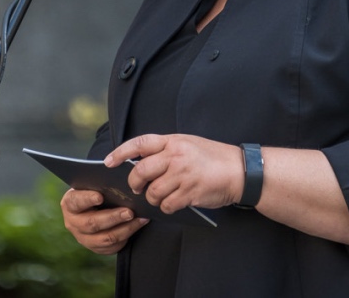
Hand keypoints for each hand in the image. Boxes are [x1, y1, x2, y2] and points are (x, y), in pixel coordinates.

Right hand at [60, 187, 148, 254]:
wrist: (95, 207)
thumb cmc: (96, 190)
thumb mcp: (93, 183)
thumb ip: (100, 180)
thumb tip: (117, 173)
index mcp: (70, 203)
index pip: (75, 201)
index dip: (87, 199)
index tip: (100, 196)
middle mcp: (73, 222)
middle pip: (92, 223)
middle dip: (113, 217)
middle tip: (129, 211)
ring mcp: (84, 238)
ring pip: (104, 238)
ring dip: (124, 229)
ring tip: (139, 219)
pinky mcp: (96, 248)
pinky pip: (112, 247)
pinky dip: (127, 237)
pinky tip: (137, 226)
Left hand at [106, 133, 243, 213]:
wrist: (240, 170)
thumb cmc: (213, 158)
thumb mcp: (188, 144)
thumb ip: (166, 151)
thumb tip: (140, 166)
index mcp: (174, 141)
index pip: (140, 143)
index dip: (121, 152)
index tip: (108, 162)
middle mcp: (176, 155)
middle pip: (141, 171)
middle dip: (134, 184)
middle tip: (136, 188)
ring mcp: (183, 174)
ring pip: (153, 192)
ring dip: (153, 199)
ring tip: (161, 197)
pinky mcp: (190, 192)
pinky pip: (167, 205)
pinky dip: (167, 207)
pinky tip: (175, 203)